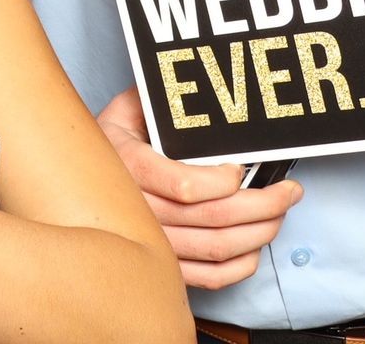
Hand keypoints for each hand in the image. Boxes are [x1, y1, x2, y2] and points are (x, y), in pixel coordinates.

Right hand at [96, 86, 302, 288]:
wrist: (75, 178)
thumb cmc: (111, 142)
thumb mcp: (128, 108)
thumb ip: (160, 100)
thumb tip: (199, 88)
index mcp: (129, 166)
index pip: (186, 186)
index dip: (223, 181)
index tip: (241, 168)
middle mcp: (138, 209)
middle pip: (213, 219)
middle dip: (265, 205)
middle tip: (289, 191)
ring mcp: (151, 241)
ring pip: (217, 248)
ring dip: (260, 232)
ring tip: (280, 213)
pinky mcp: (164, 263)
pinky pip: (209, 277)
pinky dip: (241, 266)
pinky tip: (254, 246)